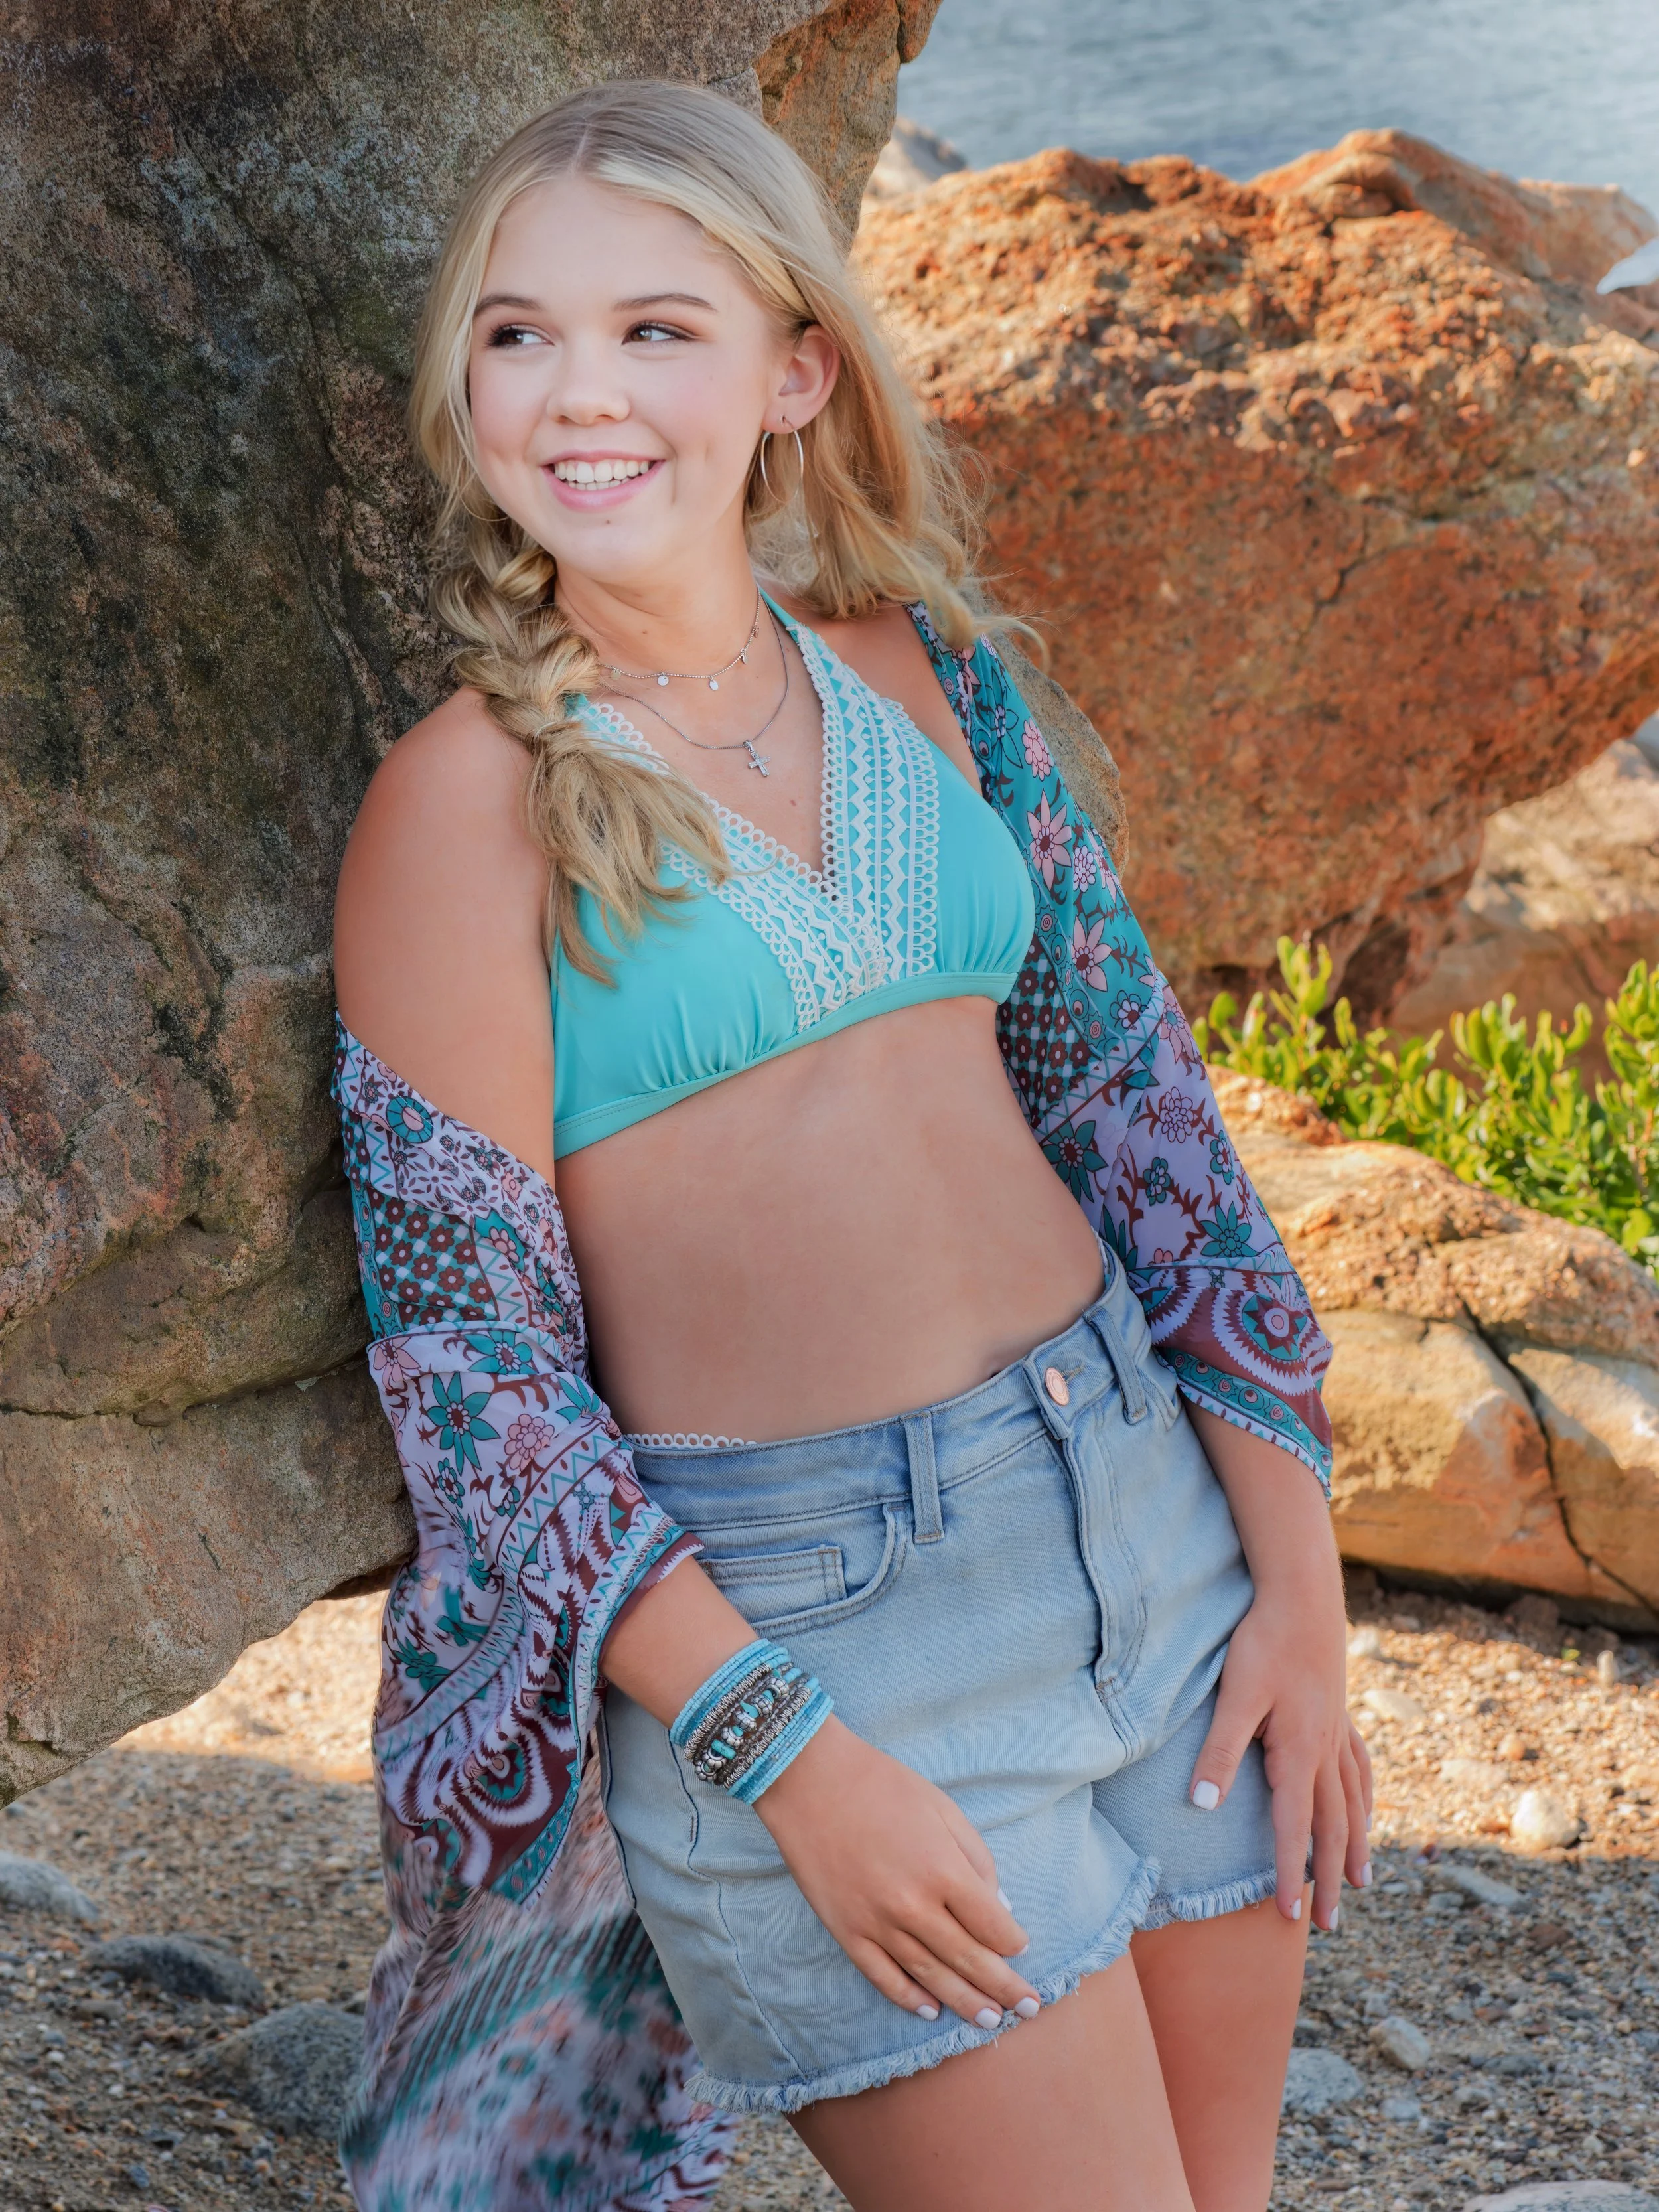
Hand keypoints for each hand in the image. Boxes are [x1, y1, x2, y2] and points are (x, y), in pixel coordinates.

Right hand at [755, 1715, 1040, 2027]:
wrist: (810, 1781)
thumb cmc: (884, 1786)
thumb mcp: (943, 1809)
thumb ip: (977, 1859)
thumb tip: (1001, 1908)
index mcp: (943, 1871)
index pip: (992, 1925)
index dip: (1013, 1942)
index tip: (1021, 1948)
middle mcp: (913, 1906)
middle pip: (969, 1959)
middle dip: (1003, 1987)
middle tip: (1029, 2009)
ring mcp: (877, 1923)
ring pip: (930, 1976)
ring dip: (964, 2002)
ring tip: (991, 2022)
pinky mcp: (846, 1931)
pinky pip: (882, 1976)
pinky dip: (908, 1997)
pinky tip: (929, 2011)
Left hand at [1189, 1582, 1373, 1931]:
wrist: (1302, 1595)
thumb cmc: (1261, 1642)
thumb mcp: (1233, 1696)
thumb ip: (1219, 1751)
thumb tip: (1202, 1807)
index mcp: (1298, 1753)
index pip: (1293, 1829)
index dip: (1290, 1874)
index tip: (1289, 1915)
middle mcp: (1326, 1751)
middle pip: (1333, 1829)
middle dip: (1330, 1879)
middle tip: (1329, 1924)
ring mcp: (1338, 1734)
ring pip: (1353, 1803)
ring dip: (1356, 1847)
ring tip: (1363, 1884)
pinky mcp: (1340, 1715)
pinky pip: (1360, 1770)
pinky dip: (1364, 1800)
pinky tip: (1365, 1811)